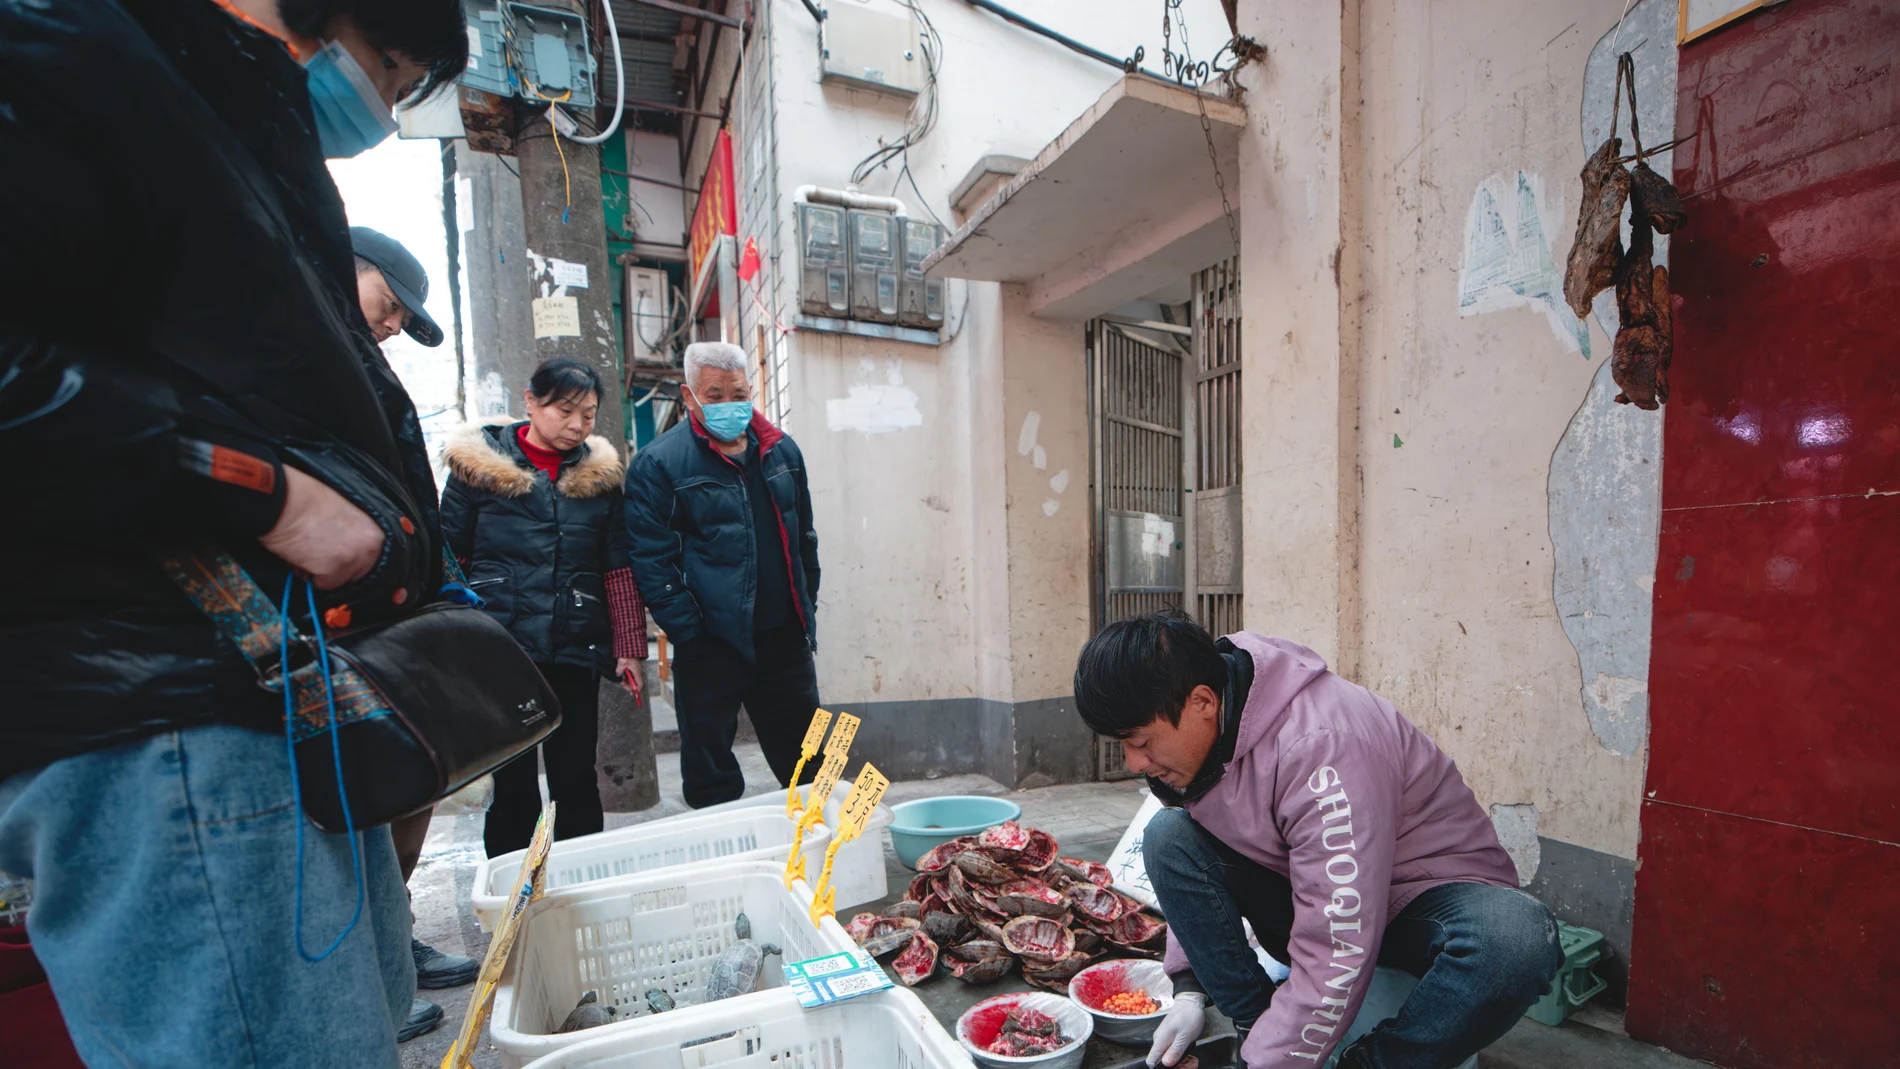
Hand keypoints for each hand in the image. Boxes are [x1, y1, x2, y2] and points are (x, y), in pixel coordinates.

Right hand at [259, 467, 384, 589]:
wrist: (284, 502)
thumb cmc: (307, 500)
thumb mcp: (344, 512)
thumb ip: (354, 533)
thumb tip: (349, 544)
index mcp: (374, 533)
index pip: (369, 560)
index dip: (348, 558)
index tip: (335, 553)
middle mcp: (369, 548)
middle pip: (356, 574)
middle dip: (337, 568)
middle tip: (318, 551)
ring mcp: (352, 560)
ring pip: (338, 581)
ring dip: (321, 572)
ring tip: (308, 550)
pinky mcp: (332, 570)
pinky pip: (322, 584)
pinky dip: (309, 574)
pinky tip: (301, 555)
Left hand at [616, 658, 642, 701]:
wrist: (629, 646)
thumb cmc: (626, 654)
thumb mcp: (621, 662)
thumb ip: (619, 670)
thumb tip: (618, 675)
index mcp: (636, 672)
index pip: (639, 684)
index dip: (637, 690)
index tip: (632, 694)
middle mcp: (637, 672)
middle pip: (636, 683)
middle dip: (630, 686)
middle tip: (623, 685)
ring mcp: (635, 670)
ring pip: (633, 680)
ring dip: (628, 682)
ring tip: (621, 682)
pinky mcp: (633, 668)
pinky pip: (631, 676)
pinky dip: (628, 679)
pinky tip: (623, 678)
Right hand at [1147, 991, 1206, 1067]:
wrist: (1190, 1002)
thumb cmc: (1188, 1016)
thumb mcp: (1185, 1036)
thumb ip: (1175, 1050)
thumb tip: (1166, 1064)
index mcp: (1160, 1041)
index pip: (1151, 1061)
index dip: (1162, 1068)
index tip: (1177, 1067)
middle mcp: (1159, 1041)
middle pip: (1162, 1062)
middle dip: (1177, 1066)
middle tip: (1190, 1063)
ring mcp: (1164, 1039)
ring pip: (1168, 1057)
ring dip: (1181, 1062)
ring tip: (1192, 1060)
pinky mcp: (1169, 1038)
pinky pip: (1172, 1051)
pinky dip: (1181, 1056)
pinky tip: (1189, 1055)